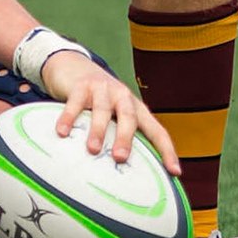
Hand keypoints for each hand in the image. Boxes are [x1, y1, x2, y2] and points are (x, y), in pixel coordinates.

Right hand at [39, 52, 181, 174]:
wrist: (74, 65)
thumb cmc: (99, 100)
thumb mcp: (115, 114)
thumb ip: (120, 133)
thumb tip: (127, 171)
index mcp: (137, 108)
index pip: (157, 130)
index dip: (166, 150)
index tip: (174, 172)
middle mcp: (123, 97)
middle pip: (129, 118)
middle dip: (125, 138)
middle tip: (120, 158)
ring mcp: (102, 89)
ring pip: (102, 110)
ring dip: (97, 130)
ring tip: (92, 149)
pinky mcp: (81, 85)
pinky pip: (75, 103)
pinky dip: (69, 118)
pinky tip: (63, 131)